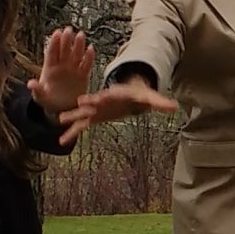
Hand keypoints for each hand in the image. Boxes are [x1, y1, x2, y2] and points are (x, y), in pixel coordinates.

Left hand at [30, 26, 93, 117]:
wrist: (63, 109)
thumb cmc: (50, 101)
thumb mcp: (41, 97)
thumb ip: (37, 90)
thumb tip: (30, 84)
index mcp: (50, 69)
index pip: (52, 53)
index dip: (54, 43)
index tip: (56, 33)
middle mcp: (62, 66)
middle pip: (64, 50)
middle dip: (66, 40)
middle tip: (69, 30)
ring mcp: (72, 69)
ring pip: (76, 54)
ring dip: (78, 45)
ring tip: (81, 35)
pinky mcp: (83, 75)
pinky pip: (86, 65)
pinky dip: (89, 57)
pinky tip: (91, 49)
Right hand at [59, 74, 177, 141]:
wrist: (128, 92)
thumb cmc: (138, 94)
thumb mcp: (149, 97)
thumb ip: (160, 103)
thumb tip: (175, 106)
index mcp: (114, 94)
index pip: (105, 96)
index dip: (98, 98)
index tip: (89, 100)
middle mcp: (102, 101)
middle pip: (91, 103)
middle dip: (83, 106)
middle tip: (72, 108)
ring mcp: (96, 109)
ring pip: (82, 114)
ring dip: (71, 117)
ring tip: (59, 121)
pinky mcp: (94, 117)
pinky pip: (81, 126)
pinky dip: (72, 132)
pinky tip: (62, 141)